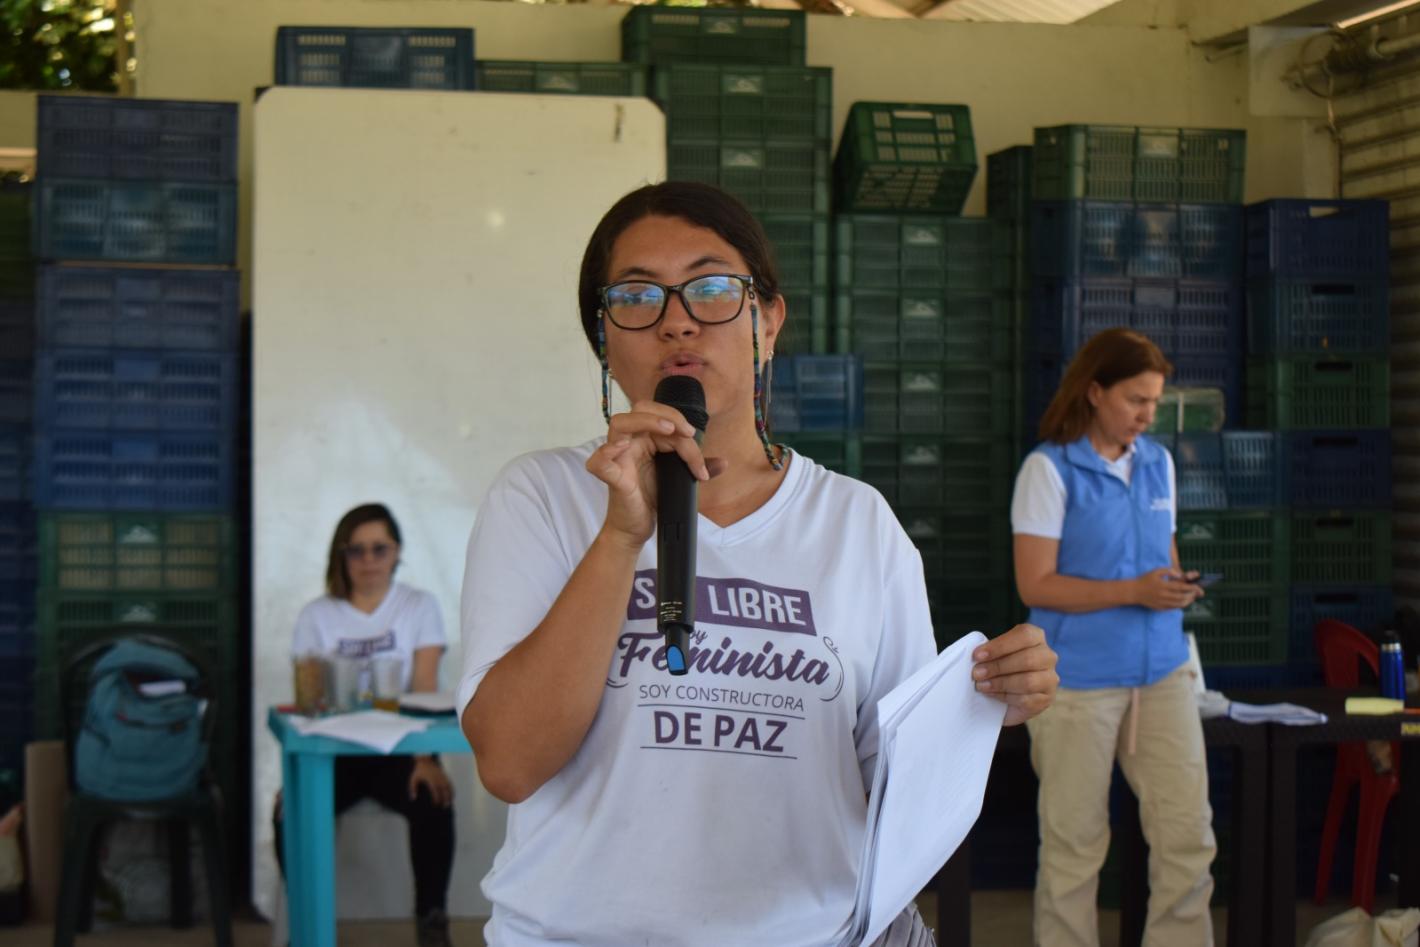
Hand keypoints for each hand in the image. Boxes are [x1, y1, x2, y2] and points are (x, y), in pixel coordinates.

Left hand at [408, 757, 453, 807]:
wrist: (425, 760)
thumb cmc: (418, 771)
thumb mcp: (413, 780)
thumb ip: (412, 789)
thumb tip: (413, 799)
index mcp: (431, 780)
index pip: (435, 791)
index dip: (436, 798)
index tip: (436, 804)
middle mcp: (438, 778)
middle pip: (444, 790)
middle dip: (445, 799)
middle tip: (444, 806)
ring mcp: (442, 776)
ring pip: (449, 787)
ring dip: (450, 795)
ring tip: (450, 802)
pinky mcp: (444, 775)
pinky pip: (450, 783)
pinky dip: (452, 789)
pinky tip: (452, 795)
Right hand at [584, 400, 724, 547]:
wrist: (636, 528)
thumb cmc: (652, 500)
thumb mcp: (680, 481)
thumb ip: (698, 468)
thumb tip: (723, 463)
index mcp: (644, 439)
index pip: (662, 418)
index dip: (682, 427)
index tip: (698, 450)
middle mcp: (630, 444)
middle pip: (640, 410)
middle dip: (668, 415)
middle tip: (686, 432)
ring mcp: (618, 459)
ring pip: (619, 424)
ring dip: (644, 421)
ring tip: (668, 430)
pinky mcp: (612, 478)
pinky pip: (599, 461)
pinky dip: (607, 452)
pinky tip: (621, 447)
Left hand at [972, 624, 1058, 726]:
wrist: (1007, 698)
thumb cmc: (1000, 669)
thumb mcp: (994, 655)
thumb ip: (989, 653)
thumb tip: (977, 658)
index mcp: (1036, 637)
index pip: (1024, 635)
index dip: (1000, 645)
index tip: (978, 655)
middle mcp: (1048, 656)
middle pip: (1027, 659)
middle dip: (998, 667)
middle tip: (976, 673)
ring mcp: (1050, 679)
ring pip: (1028, 681)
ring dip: (1000, 683)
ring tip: (982, 685)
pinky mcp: (1046, 699)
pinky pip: (1026, 699)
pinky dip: (1005, 697)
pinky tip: (992, 695)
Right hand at [1133, 567, 1202, 610]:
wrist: (1133, 592)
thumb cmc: (1145, 580)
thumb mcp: (1155, 571)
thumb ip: (1168, 571)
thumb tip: (1179, 575)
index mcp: (1163, 586)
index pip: (1181, 588)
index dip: (1191, 588)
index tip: (1198, 587)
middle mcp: (1163, 595)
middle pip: (1182, 597)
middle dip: (1192, 595)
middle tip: (1197, 593)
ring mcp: (1162, 603)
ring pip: (1179, 604)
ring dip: (1188, 601)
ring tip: (1192, 598)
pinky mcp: (1160, 608)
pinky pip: (1173, 608)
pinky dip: (1180, 605)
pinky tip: (1183, 602)